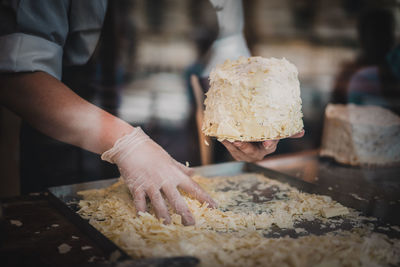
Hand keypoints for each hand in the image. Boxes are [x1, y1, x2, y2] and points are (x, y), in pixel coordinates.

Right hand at [101, 128, 216, 225]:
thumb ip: (181, 168)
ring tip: (168, 225)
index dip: (204, 197)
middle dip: (184, 213)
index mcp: (174, 173)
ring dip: (164, 216)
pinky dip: (141, 212)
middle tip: (191, 224)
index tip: (214, 206)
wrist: (131, 145)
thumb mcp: (169, 159)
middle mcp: (164, 180)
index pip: (193, 187)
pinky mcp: (137, 187)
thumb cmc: (151, 151)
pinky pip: (140, 202)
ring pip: (159, 204)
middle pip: (177, 200)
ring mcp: (150, 184)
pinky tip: (143, 219)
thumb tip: (194, 172)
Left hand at [221, 130, 304, 161]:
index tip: (267, 142)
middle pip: (251, 152)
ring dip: (232, 146)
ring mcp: (246, 155)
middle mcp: (257, 154)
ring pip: (238, 152)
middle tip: (238, 141)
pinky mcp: (236, 153)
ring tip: (227, 138)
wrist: (252, 138)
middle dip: (245, 147)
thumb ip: (287, 132)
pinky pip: (230, 149)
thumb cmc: (266, 134)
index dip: (269, 144)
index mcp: (268, 148)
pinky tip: (221, 136)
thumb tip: (302, 132)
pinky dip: (226, 143)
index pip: (270, 146)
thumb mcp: (276, 133)